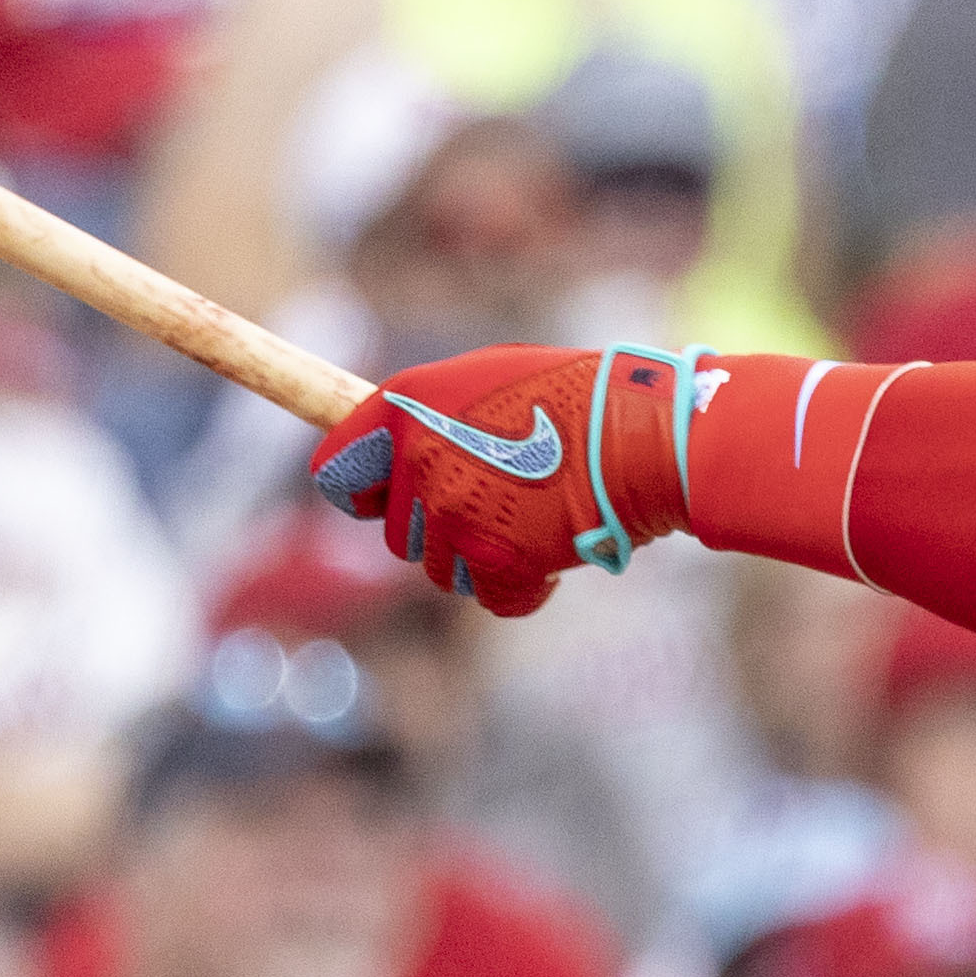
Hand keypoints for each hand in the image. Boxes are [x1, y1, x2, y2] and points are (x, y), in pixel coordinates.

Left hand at [315, 347, 666, 618]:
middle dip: (442, 530)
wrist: (641, 436)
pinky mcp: (493, 561)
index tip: (378, 502)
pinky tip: (554, 551)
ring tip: (536, 519)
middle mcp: (418, 461)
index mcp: (406, 406)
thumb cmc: (576, 398)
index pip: (334, 472)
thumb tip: (398, 458)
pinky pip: (490, 597)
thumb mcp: (488, 379)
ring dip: (482, 558)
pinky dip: (523, 586)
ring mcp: (453, 516)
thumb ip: (433, 416)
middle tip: (500, 504)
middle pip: (399, 535)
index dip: (359, 493)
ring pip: (443, 571)